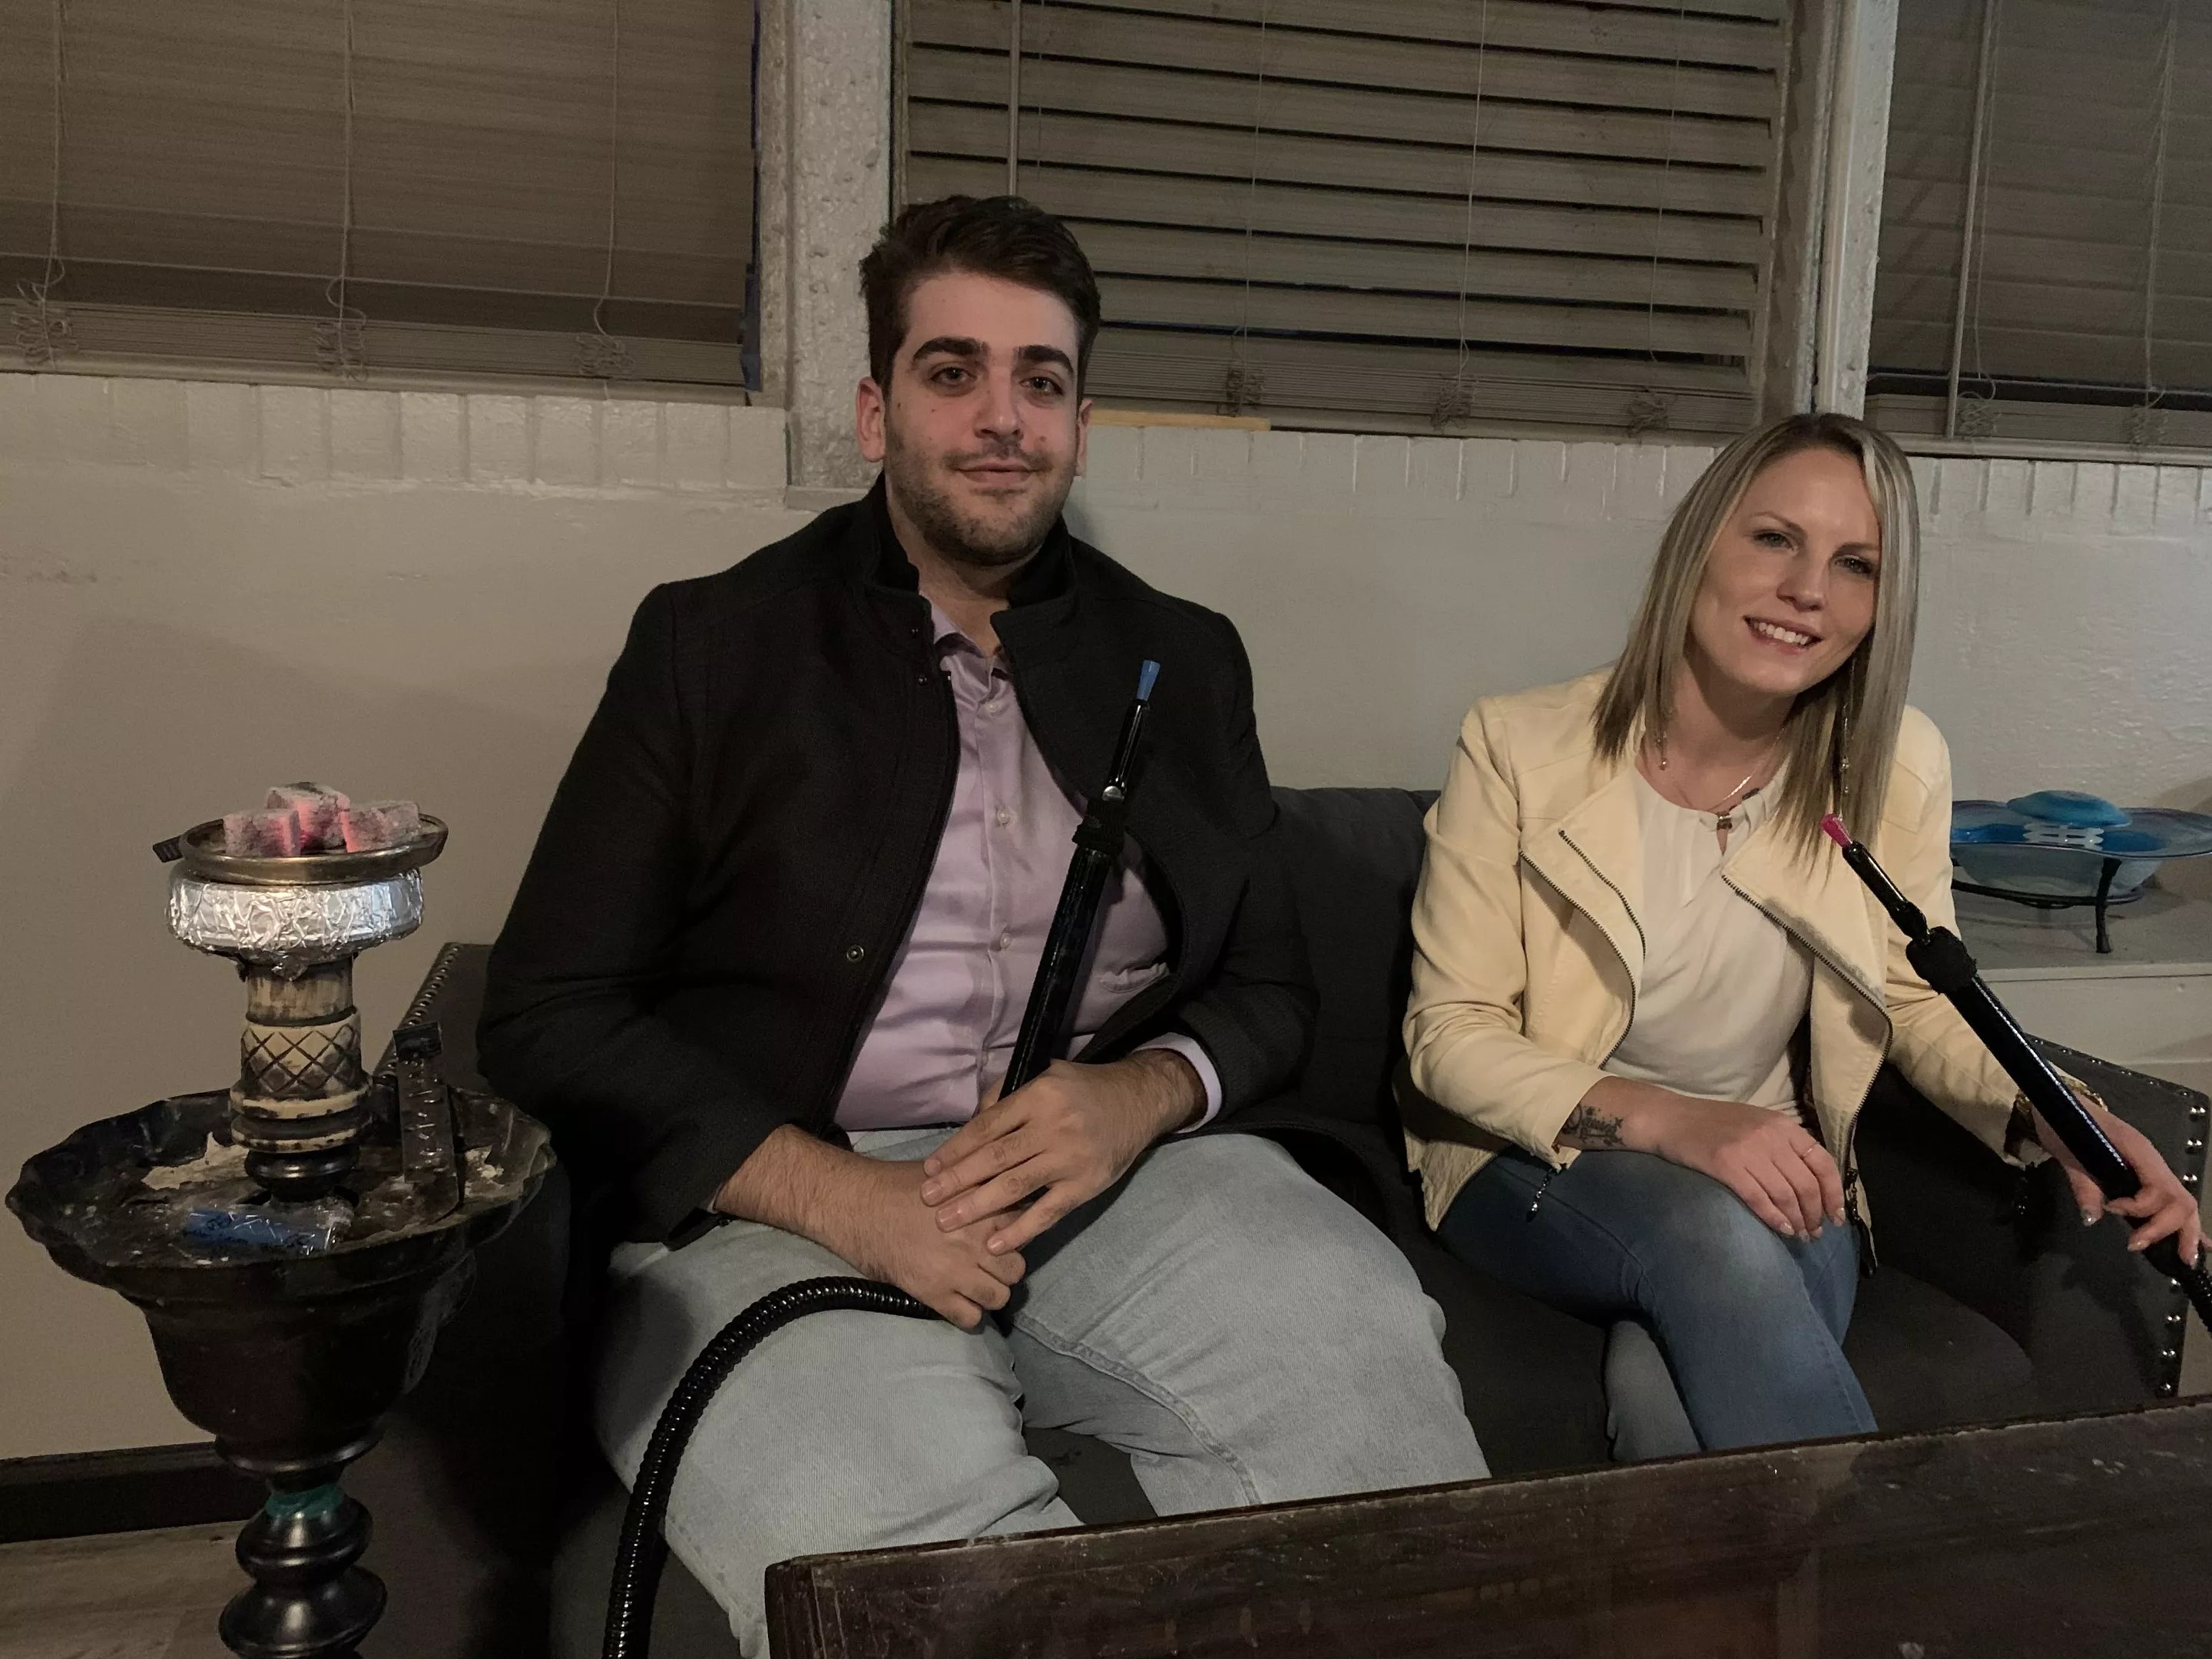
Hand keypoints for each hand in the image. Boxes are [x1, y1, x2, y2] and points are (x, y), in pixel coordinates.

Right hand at [825, 1158, 1026, 1330]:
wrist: (859, 1206)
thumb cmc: (898, 1184)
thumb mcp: (947, 1172)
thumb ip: (976, 1182)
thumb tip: (996, 1184)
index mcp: (983, 1208)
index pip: (1023, 1228)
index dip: (1013, 1234)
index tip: (1001, 1237)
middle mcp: (978, 1241)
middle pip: (1017, 1268)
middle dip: (1005, 1268)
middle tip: (988, 1265)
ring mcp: (958, 1270)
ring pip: (999, 1297)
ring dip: (990, 1293)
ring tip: (975, 1286)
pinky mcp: (935, 1294)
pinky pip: (970, 1318)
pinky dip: (968, 1314)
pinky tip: (957, 1303)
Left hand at [919, 1051, 1201, 1256]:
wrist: (1138, 1101)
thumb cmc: (1083, 1089)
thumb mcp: (1046, 1075)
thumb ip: (1008, 1095)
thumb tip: (972, 1121)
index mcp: (1038, 1096)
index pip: (986, 1127)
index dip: (955, 1150)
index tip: (930, 1170)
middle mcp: (1052, 1127)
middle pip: (994, 1158)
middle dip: (957, 1181)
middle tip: (927, 1199)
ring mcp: (1070, 1158)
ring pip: (1015, 1186)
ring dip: (977, 1206)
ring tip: (947, 1222)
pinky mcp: (1086, 1185)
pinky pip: (1048, 1212)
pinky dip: (1021, 1230)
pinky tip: (996, 1244)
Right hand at [1640, 1091, 1846, 1241]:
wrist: (1672, 1118)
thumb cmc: (1715, 1124)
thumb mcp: (1757, 1124)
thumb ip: (1785, 1145)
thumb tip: (1814, 1184)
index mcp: (1783, 1125)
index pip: (1823, 1163)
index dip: (1834, 1194)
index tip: (1835, 1216)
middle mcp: (1770, 1137)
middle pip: (1806, 1184)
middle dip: (1815, 1214)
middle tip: (1815, 1233)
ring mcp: (1748, 1151)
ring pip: (1786, 1195)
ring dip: (1797, 1221)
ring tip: (1800, 1236)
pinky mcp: (1726, 1166)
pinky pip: (1759, 1199)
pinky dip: (1774, 1218)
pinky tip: (1781, 1229)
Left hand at [2036, 1096, 2204, 1264]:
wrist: (2061, 1106)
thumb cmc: (2064, 1126)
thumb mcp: (2067, 1154)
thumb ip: (2083, 1185)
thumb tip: (2093, 1219)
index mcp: (2137, 1150)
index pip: (2158, 1188)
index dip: (2141, 1208)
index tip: (2112, 1211)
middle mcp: (2153, 1160)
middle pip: (2179, 1199)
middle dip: (2168, 1228)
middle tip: (2144, 1248)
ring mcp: (2154, 1167)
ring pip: (2183, 1201)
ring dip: (2184, 1230)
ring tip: (2184, 1259)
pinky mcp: (2148, 1175)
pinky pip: (2173, 1199)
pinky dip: (2185, 1222)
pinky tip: (2197, 1244)